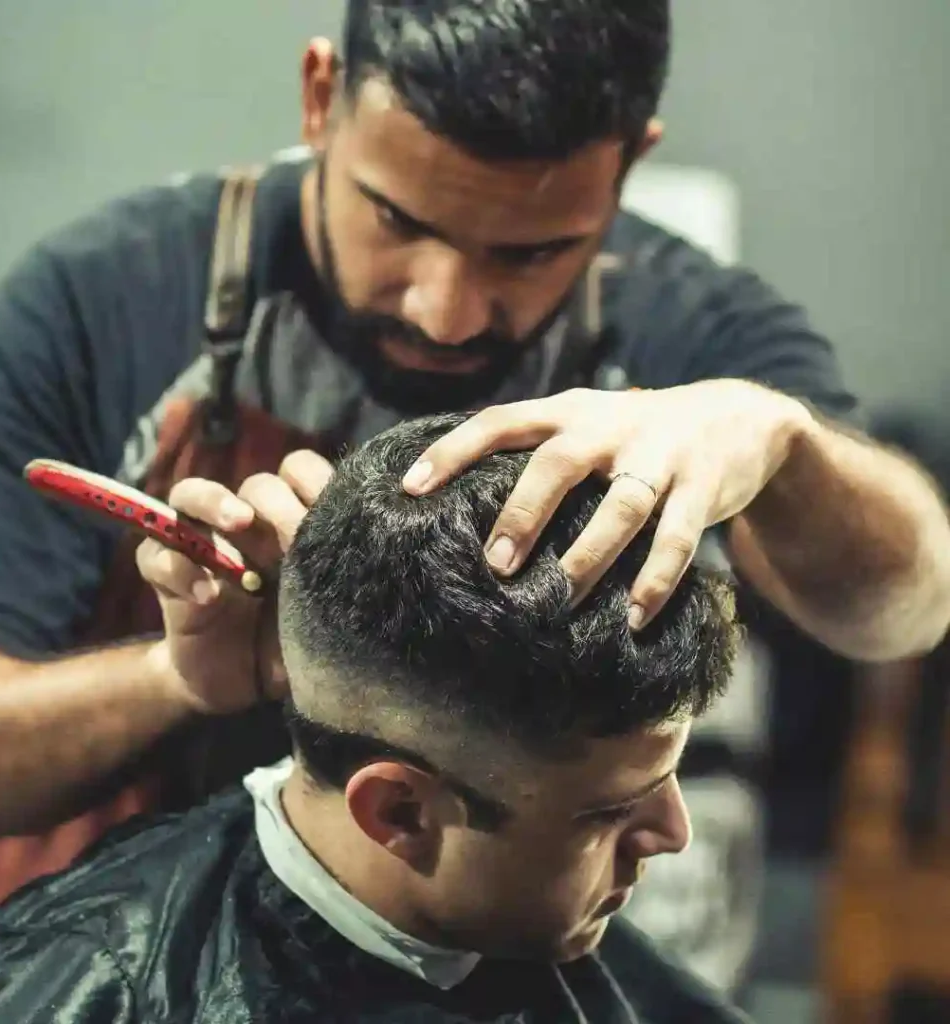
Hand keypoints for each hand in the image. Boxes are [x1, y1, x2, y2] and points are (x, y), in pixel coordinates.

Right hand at [137, 450, 332, 712]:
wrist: (242, 685)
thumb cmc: (293, 644)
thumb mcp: (323, 615)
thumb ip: (337, 583)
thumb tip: (371, 556)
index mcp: (289, 523)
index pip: (299, 472)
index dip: (313, 481)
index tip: (331, 508)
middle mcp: (247, 526)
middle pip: (255, 485)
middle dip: (273, 503)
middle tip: (289, 533)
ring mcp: (203, 546)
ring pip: (189, 495)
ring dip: (214, 502)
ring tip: (237, 523)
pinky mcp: (168, 576)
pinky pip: (156, 556)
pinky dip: (180, 569)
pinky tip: (210, 597)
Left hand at [403, 382, 812, 626]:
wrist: (740, 416)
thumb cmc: (636, 435)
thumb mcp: (586, 424)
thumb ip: (536, 452)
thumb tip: (461, 505)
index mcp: (569, 411)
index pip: (500, 421)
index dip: (452, 450)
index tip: (409, 488)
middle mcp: (610, 426)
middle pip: (559, 462)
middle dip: (524, 513)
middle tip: (495, 565)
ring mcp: (661, 454)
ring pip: (622, 505)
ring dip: (590, 555)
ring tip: (562, 599)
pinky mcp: (704, 485)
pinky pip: (679, 537)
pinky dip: (658, 577)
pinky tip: (636, 614)